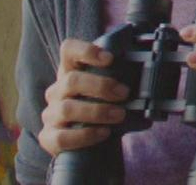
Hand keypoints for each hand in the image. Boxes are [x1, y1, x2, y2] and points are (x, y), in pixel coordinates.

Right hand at [37, 38, 130, 155]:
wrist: (92, 144)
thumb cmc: (102, 112)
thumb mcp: (108, 93)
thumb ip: (119, 83)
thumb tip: (146, 81)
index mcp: (70, 72)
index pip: (68, 50)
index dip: (86, 51)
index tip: (110, 58)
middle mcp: (56, 91)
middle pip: (71, 80)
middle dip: (101, 86)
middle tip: (124, 93)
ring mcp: (50, 115)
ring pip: (67, 108)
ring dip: (97, 111)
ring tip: (120, 115)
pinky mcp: (48, 138)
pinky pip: (62, 136)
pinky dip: (86, 135)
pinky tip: (104, 133)